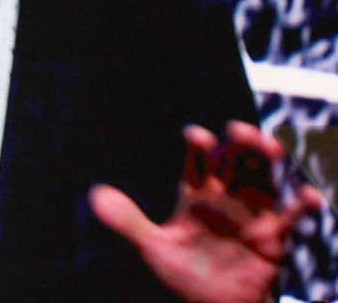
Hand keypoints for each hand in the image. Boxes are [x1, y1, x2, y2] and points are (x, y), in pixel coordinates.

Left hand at [90, 120, 323, 302]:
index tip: (195, 135)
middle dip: (237, 145)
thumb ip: (127, 221)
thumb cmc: (179, 273)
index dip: (196, 147)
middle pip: (233, 163)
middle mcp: (223, 198)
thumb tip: (95, 195)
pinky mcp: (272, 238)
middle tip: (239, 130)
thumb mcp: (151, 247)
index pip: (195, 162)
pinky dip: (300, 206)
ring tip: (270, 145)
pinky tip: (307, 194)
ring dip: (267, 163)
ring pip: (261, 180)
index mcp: (193, 194)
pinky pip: (289, 218)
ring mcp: (249, 215)